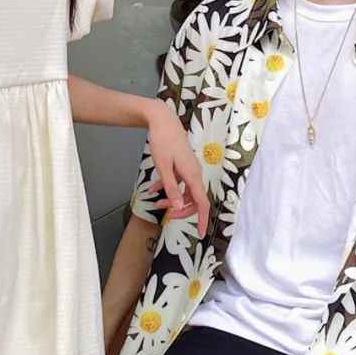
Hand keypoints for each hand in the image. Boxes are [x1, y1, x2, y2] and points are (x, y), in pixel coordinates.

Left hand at [144, 100, 210, 235]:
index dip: (203, 220)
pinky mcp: (182, 164)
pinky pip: (179, 181)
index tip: (202, 234)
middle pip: (194, 200)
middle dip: (181, 210)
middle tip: (166, 216)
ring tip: (156, 202)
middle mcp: (194, 173)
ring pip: (185, 191)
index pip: (202, 203)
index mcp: (193, 175)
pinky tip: (153, 189)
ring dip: (172, 199)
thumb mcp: (163, 167)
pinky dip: (168, 187)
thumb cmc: (163, 142)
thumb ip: (171, 188)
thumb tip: (177, 208)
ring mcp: (189, 168)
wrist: (162, 120)